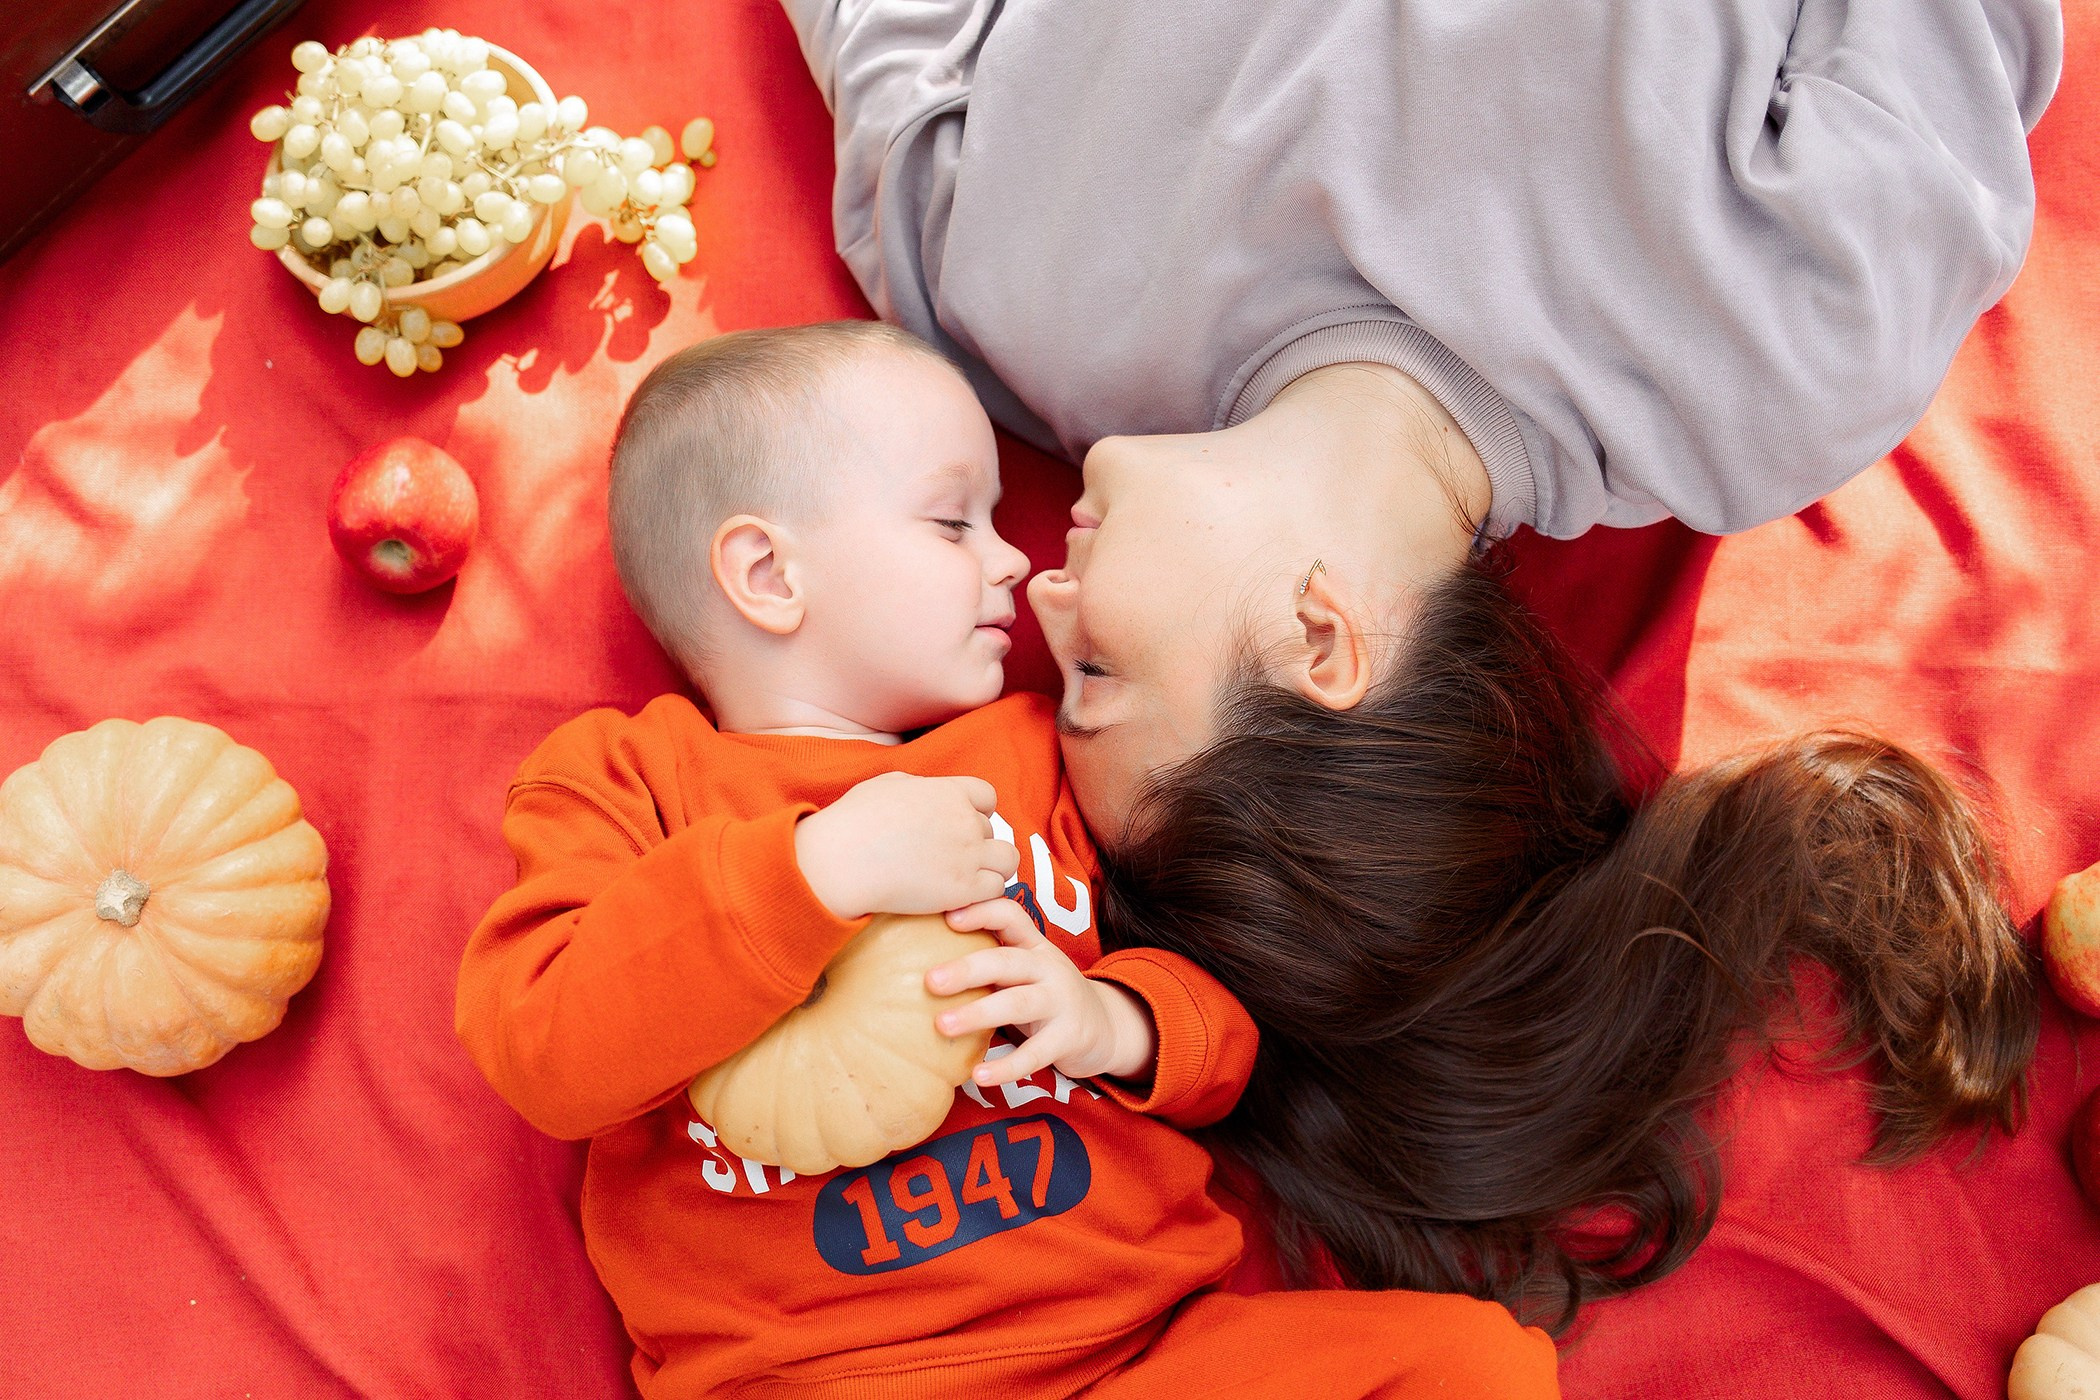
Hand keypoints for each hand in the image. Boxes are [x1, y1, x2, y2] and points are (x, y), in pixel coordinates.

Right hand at [794, 773, 1018, 919]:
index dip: (977, 812)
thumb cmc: (853, 822)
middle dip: (976, 844)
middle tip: (951, 860)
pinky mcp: (964, 888)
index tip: (959, 827)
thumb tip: (921, 790)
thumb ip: (914, 785)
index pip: (988, 797)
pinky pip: (996, 889)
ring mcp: (968, 855)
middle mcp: (965, 820)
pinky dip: (983, 895)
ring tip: (968, 880)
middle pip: (992, 831)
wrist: (841, 862)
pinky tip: (961, 899)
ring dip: (992, 869)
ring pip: (1007, 860)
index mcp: (949, 791)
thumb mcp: (884, 785)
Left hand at [926, 898, 1156, 1084]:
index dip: (982, 912)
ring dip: (979, 1013)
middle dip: (968, 969)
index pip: (1011, 916)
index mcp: (1034, 946)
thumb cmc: (1047, 996)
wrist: (1106, 1028)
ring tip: (942, 1026)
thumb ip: (989, 963)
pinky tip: (978, 1075)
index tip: (947, 918)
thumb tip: (919, 960)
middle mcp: (1049, 968)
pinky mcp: (1068, 1038)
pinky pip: (1035, 1053)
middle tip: (930, 981)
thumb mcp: (1025, 971)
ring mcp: (1062, 1002)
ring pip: (1018, 1003)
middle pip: (1007, 961)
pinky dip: (1006, 1066)